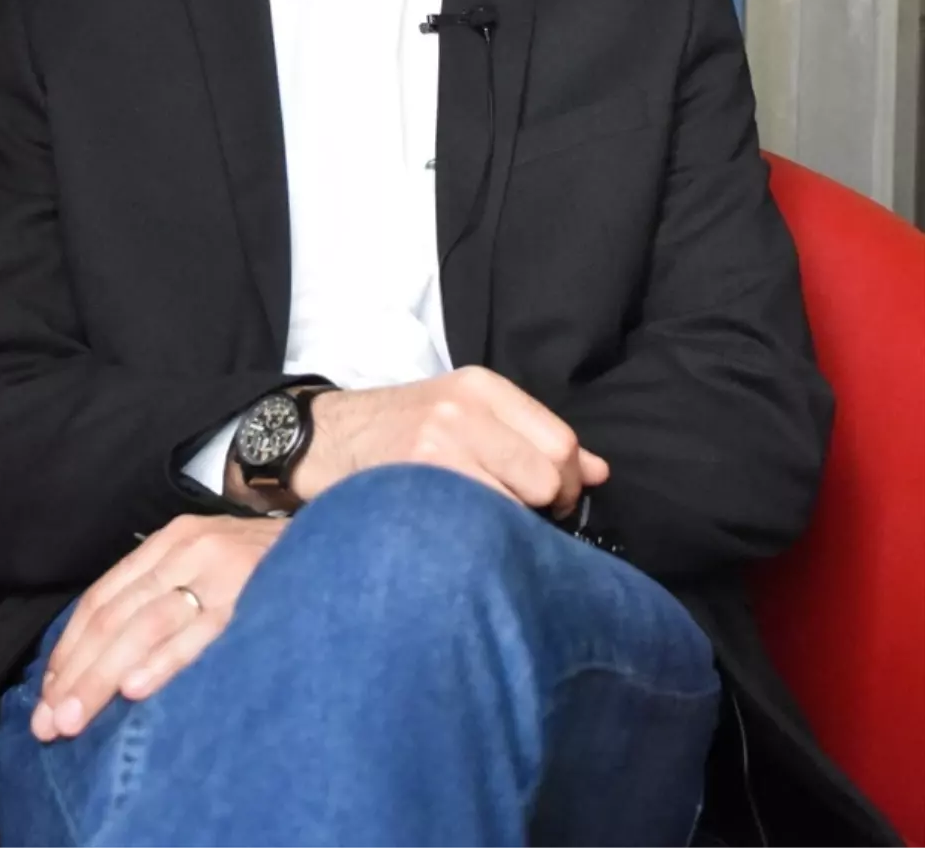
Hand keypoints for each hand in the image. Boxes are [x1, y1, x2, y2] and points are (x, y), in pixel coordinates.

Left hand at [30, 512, 285, 740]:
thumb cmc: (264, 564)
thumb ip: (160, 593)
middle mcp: (189, 550)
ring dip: (103, 676)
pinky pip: (201, 633)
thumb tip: (102, 657)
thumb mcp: (205, 562)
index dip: (69, 649)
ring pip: (145, 626)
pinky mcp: (252, 595)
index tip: (47, 694)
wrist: (338, 536)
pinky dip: (164, 661)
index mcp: (171, 542)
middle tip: (50, 722)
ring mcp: (221, 572)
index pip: (102, 597)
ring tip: (76, 718)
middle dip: (77, 673)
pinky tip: (136, 689)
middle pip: (115, 616)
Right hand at [292, 365, 608, 517]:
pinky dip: (483, 539)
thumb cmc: (401, 434)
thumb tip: (599, 473)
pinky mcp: (419, 477)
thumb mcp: (465, 416)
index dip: (567, 484)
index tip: (549, 505)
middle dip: (545, 508)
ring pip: (521, 502)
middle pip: (549, 473)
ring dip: (514, 528)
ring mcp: (440, 441)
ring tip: (486, 529)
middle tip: (519, 521)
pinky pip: (481, 522)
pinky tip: (463, 538)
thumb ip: (531, 438)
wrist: (325, 440)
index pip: (562, 441)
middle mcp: (464, 407)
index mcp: (482, 386)